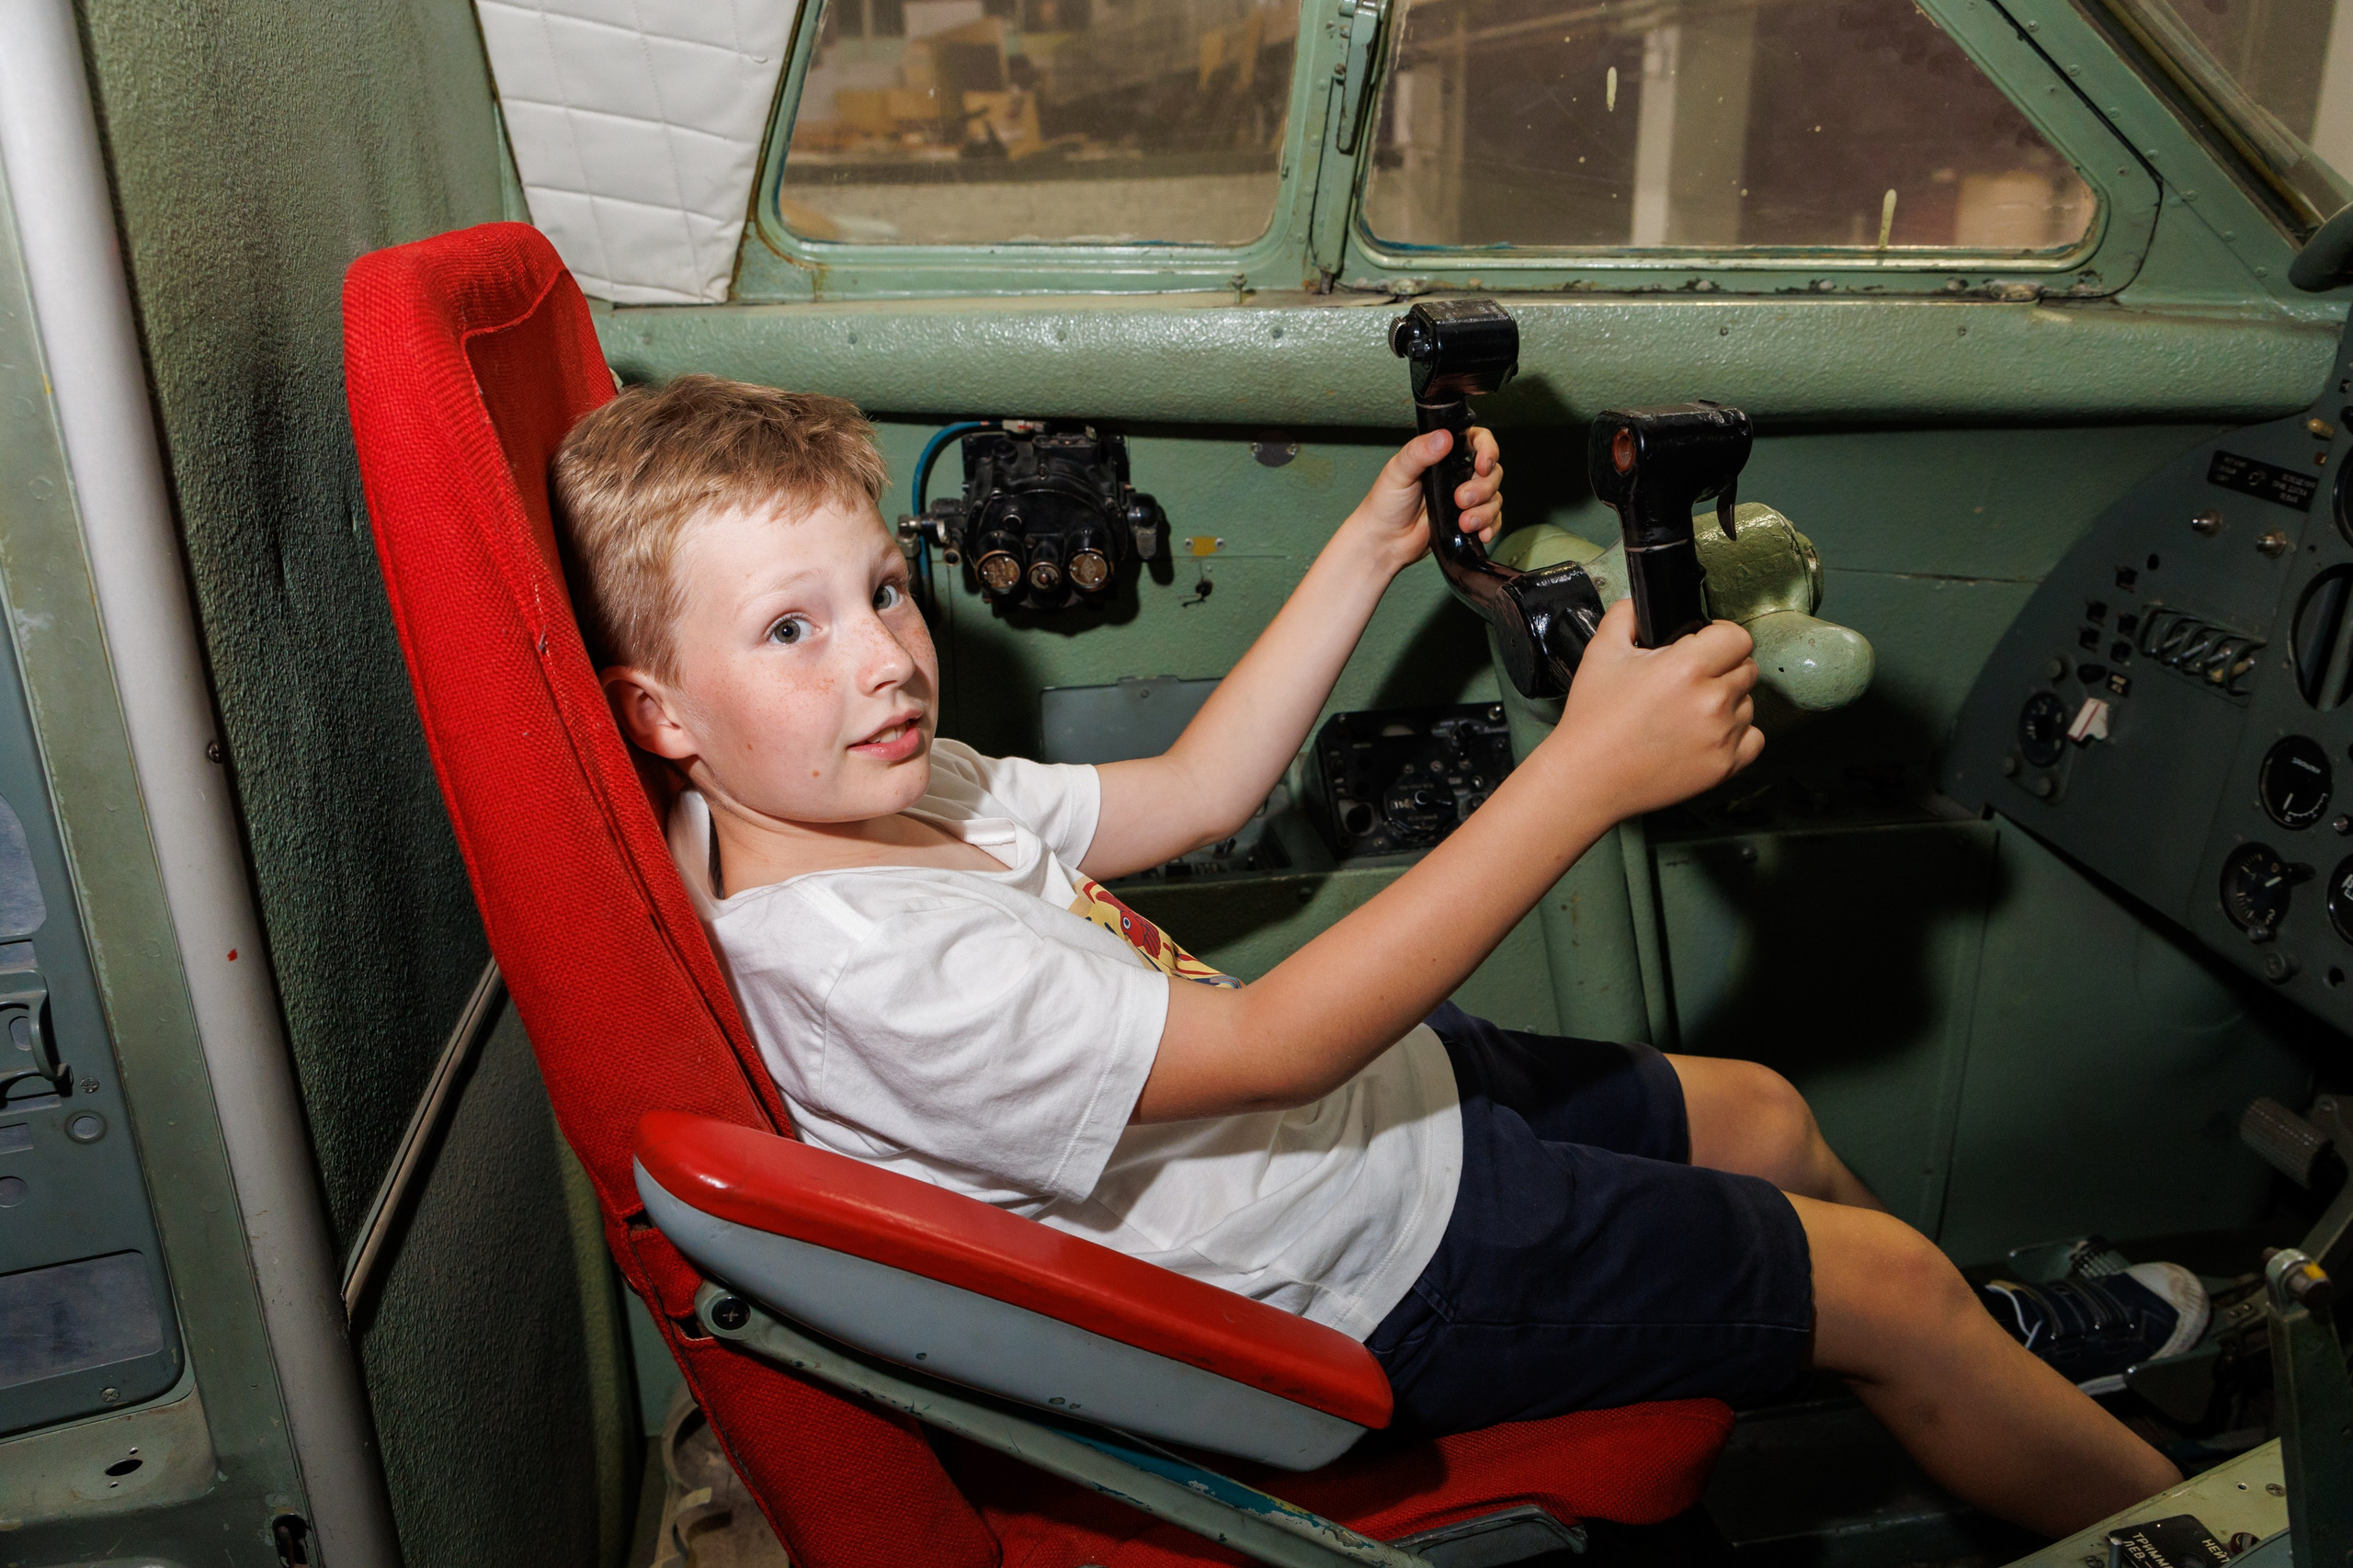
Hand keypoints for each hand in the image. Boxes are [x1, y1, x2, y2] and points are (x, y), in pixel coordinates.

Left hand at [1343, 426, 1501, 575]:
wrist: (1383, 541)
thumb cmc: (1385, 504)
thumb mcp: (1398, 472)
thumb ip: (1419, 452)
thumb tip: (1443, 437)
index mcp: (1443, 456)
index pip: (1478, 441)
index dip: (1488, 451)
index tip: (1482, 465)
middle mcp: (1457, 475)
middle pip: (1491, 472)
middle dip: (1482, 487)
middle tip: (1461, 499)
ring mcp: (1464, 499)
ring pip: (1494, 498)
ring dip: (1485, 511)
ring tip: (1465, 523)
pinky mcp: (1467, 521)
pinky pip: (1492, 521)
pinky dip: (1491, 527)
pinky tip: (1481, 533)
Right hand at [1541, 599, 1762, 819]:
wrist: (1588, 777)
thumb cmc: (1593, 719)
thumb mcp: (1601, 652)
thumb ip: (1626, 615)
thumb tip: (1644, 602)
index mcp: (1686, 668)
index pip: (1737, 637)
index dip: (1719, 636)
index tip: (1704, 644)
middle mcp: (1712, 701)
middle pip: (1746, 668)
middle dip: (1722, 668)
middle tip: (1690, 680)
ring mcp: (1722, 736)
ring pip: (1748, 703)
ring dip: (1728, 702)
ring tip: (1691, 711)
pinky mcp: (1724, 766)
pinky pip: (1754, 738)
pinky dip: (1737, 734)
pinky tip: (1707, 733)